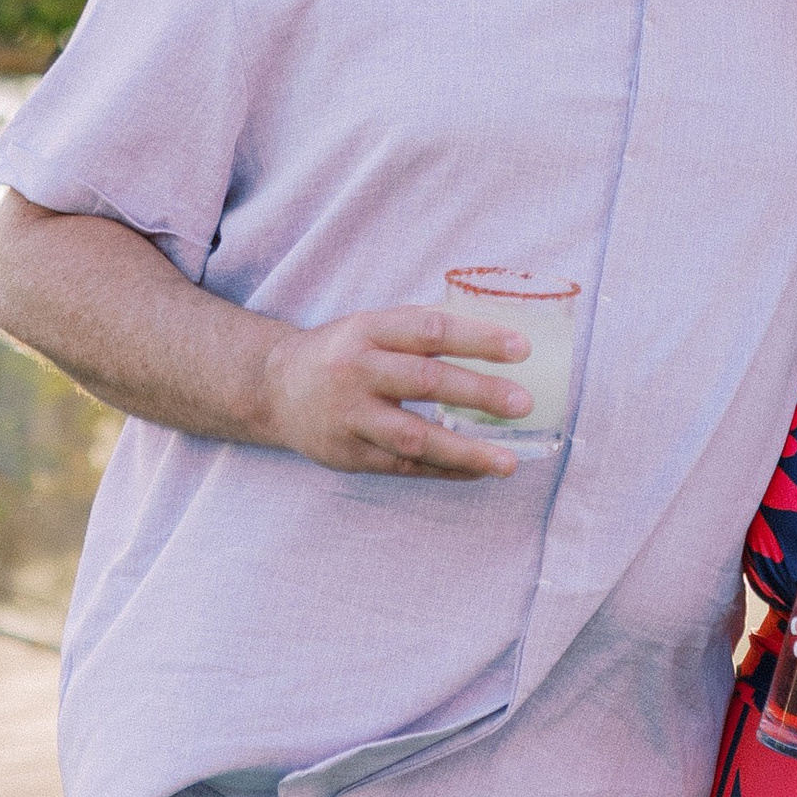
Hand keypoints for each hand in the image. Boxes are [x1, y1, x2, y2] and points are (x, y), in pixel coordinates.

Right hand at [260, 305, 532, 478]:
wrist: (274, 388)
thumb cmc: (344, 352)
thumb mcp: (373, 326)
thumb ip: (423, 330)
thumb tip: (499, 335)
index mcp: (369, 330)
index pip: (430, 330)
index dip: (477, 338)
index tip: (522, 348)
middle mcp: (357, 371)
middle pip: (425, 381)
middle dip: (478, 393)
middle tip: (523, 403)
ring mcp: (350, 416)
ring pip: (414, 437)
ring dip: (465, 452)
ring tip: (508, 462)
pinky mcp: (348, 454)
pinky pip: (404, 467)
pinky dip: (444, 471)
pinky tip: (477, 471)